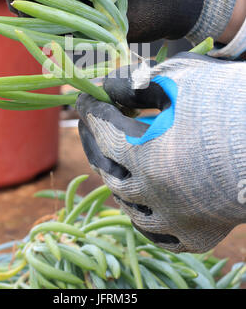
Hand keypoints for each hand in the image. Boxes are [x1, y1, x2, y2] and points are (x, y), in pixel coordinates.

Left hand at [76, 53, 245, 252]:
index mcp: (143, 153)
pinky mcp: (196, 235)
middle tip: (90, 124)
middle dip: (95, 142)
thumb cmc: (228, 99)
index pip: (102, 130)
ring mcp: (174, 219)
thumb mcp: (178, 78)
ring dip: (116, 179)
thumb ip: (134, 84)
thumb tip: (106, 86)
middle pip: (108, 169)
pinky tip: (141, 201)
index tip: (86, 97)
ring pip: (127, 205)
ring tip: (111, 160)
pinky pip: (158, 233)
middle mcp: (152, 193)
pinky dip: (144, 215)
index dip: (91, 110)